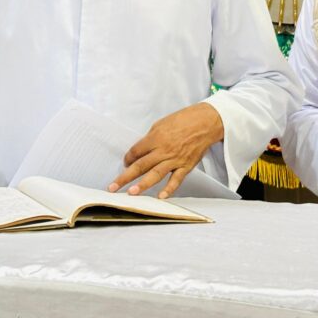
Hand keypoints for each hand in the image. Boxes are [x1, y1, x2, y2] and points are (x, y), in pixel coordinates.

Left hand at [109, 103, 223, 198]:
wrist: (205, 122)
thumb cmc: (183, 120)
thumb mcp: (161, 124)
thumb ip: (150, 139)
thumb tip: (140, 151)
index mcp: (155, 138)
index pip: (136, 151)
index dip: (127, 158)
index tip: (125, 163)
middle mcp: (163, 150)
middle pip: (141, 165)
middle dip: (125, 177)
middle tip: (112, 188)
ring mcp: (175, 159)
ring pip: (155, 174)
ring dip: (142, 185)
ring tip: (131, 193)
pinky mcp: (186, 166)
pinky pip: (176, 179)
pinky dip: (169, 189)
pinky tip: (161, 197)